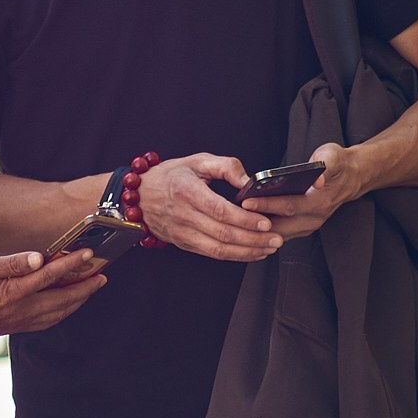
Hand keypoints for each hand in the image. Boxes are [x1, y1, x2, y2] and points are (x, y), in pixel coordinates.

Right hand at [0, 250, 105, 340]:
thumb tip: (38, 258)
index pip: (50, 275)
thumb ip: (11, 263)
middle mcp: (23, 309)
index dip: (72, 263)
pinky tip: (67, 305)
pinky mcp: (19, 327)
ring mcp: (23, 320)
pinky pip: (50, 320)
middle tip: (102, 276)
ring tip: (91, 288)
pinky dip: (65, 311)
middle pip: (64, 298)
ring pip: (60, 311)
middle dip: (86, 286)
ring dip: (79, 299)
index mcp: (15, 292)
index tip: (89, 253)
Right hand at [138, 153, 283, 260]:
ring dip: (247, 252)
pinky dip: (235, 256)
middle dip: (253, 239)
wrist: (140, 196)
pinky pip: (212, 254)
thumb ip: (226, 166)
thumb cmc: (171, 176)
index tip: (266, 221)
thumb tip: (249, 181)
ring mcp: (183, 233)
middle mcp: (183, 215)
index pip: (220, 211)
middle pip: (223, 233)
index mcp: (187, 192)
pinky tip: (252, 252)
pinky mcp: (184, 244)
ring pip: (219, 249)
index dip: (245, 219)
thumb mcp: (197, 161)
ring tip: (269, 248)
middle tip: (276, 239)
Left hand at [238, 144, 362, 240]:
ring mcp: (308, 226)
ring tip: (234, 220)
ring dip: (257, 230)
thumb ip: (327, 164)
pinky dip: (263, 232)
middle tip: (231, 215)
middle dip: (255, 223)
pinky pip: (279, 234)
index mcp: (320, 201)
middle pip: (279, 226)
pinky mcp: (302, 228)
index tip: (246, 201)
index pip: (289, 206)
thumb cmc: (338, 164)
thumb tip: (318, 178)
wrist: (351, 178)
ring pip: (278, 234)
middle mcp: (314, 218)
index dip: (266, 205)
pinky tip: (246, 224)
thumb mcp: (334, 156)